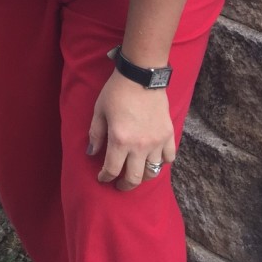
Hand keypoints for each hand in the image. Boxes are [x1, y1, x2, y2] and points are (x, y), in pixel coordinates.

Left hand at [87, 70, 175, 190]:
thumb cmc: (116, 91)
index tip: (102, 177)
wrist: (141, 75)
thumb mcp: (99, 110)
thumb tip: (92, 153)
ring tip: (136, 174)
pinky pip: (169, 158)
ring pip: (153, 172)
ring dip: (143, 176)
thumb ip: (95, 134)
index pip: (112, 169)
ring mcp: (156, 142)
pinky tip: (154, 160)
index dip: (105, 177)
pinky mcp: (169, 135)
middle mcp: (140, 146)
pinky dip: (162, 163)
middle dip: (124, 185)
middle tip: (119, 184)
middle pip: (134, 178)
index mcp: (120, 140)